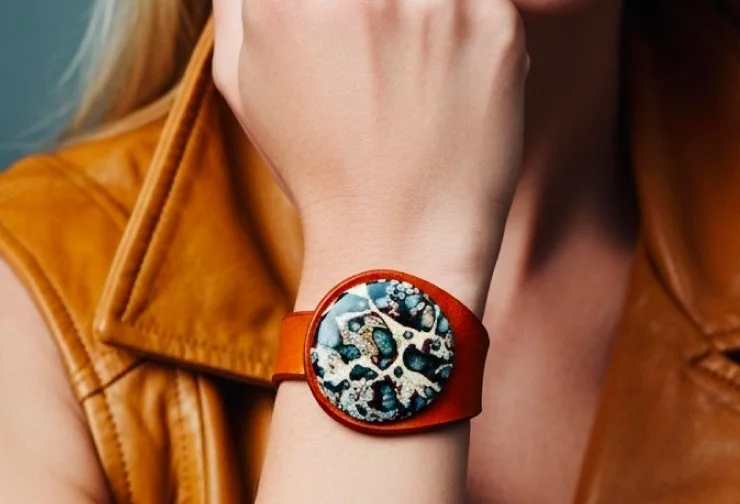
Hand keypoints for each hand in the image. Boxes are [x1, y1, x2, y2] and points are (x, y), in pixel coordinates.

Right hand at [211, 0, 528, 309]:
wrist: (398, 244)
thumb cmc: (315, 164)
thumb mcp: (241, 77)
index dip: (337, 3)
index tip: (344, 19)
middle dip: (383, 9)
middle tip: (382, 42)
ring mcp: (436, 5)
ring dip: (425, 11)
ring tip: (414, 59)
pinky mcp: (497, 26)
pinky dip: (469, 24)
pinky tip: (448, 78)